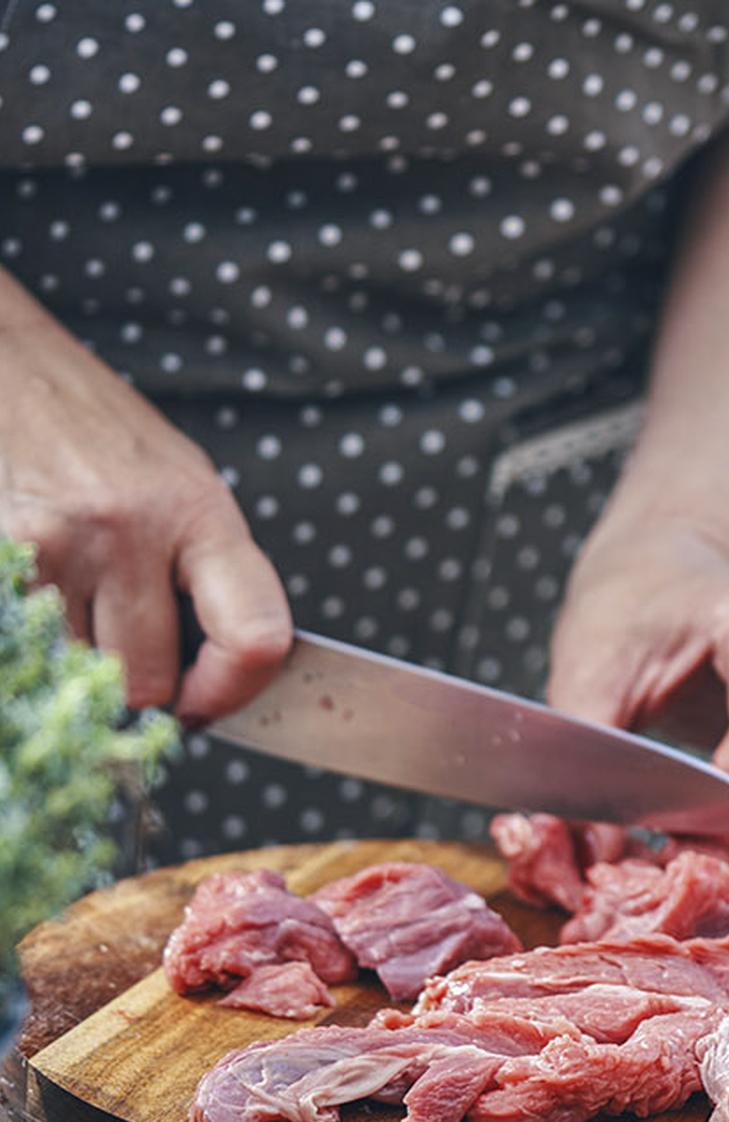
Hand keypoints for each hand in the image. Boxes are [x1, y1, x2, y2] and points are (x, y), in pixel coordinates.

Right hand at [0, 271, 291, 722]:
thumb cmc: (107, 436)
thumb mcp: (187, 489)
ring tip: (80, 606)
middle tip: (129, 652)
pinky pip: (23, 640)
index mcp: (201, 514)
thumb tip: (218, 676)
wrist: (10, 365)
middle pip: (148, 679)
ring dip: (80, 662)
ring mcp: (56, 542)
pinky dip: (33, 638)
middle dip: (141, 685)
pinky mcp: (0, 548)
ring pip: (80, 672)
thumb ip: (210, 576)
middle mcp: (131, 530)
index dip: (234, 690)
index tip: (209, 700)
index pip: (254, 637)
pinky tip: (42, 596)